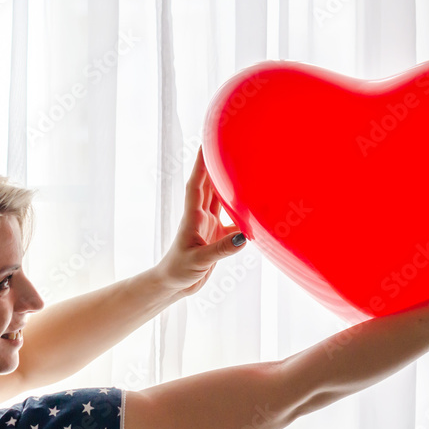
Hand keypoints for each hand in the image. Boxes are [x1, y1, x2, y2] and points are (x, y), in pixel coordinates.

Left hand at [154, 146, 246, 296]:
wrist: (173, 284)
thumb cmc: (178, 271)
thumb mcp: (199, 260)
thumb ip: (221, 250)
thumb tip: (244, 236)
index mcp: (192, 217)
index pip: (197, 185)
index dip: (201, 164)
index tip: (205, 144)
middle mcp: (201, 217)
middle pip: (209, 185)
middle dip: (216, 165)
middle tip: (227, 146)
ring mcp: (209, 225)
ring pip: (221, 199)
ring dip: (229, 184)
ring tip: (242, 166)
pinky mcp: (217, 237)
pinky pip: (233, 221)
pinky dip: (243, 215)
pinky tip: (255, 210)